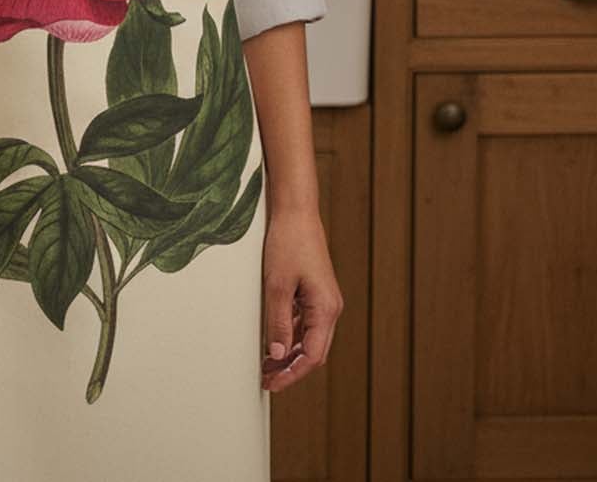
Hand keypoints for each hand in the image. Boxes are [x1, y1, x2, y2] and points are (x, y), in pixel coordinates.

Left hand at [260, 206, 342, 393]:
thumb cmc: (287, 243)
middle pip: (314, 351)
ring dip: (289, 353)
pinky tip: (273, 340)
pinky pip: (305, 322)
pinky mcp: (315, 291)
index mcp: (326, 309)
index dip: (292, 374)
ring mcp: (324, 299)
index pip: (312, 356)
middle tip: (266, 379)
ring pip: (309, 338)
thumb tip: (276, 355)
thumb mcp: (277, 285)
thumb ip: (278, 322)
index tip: (272, 385)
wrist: (296, 211)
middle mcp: (330, 307)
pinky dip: (290, 335)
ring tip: (266, 365)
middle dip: (290, 368)